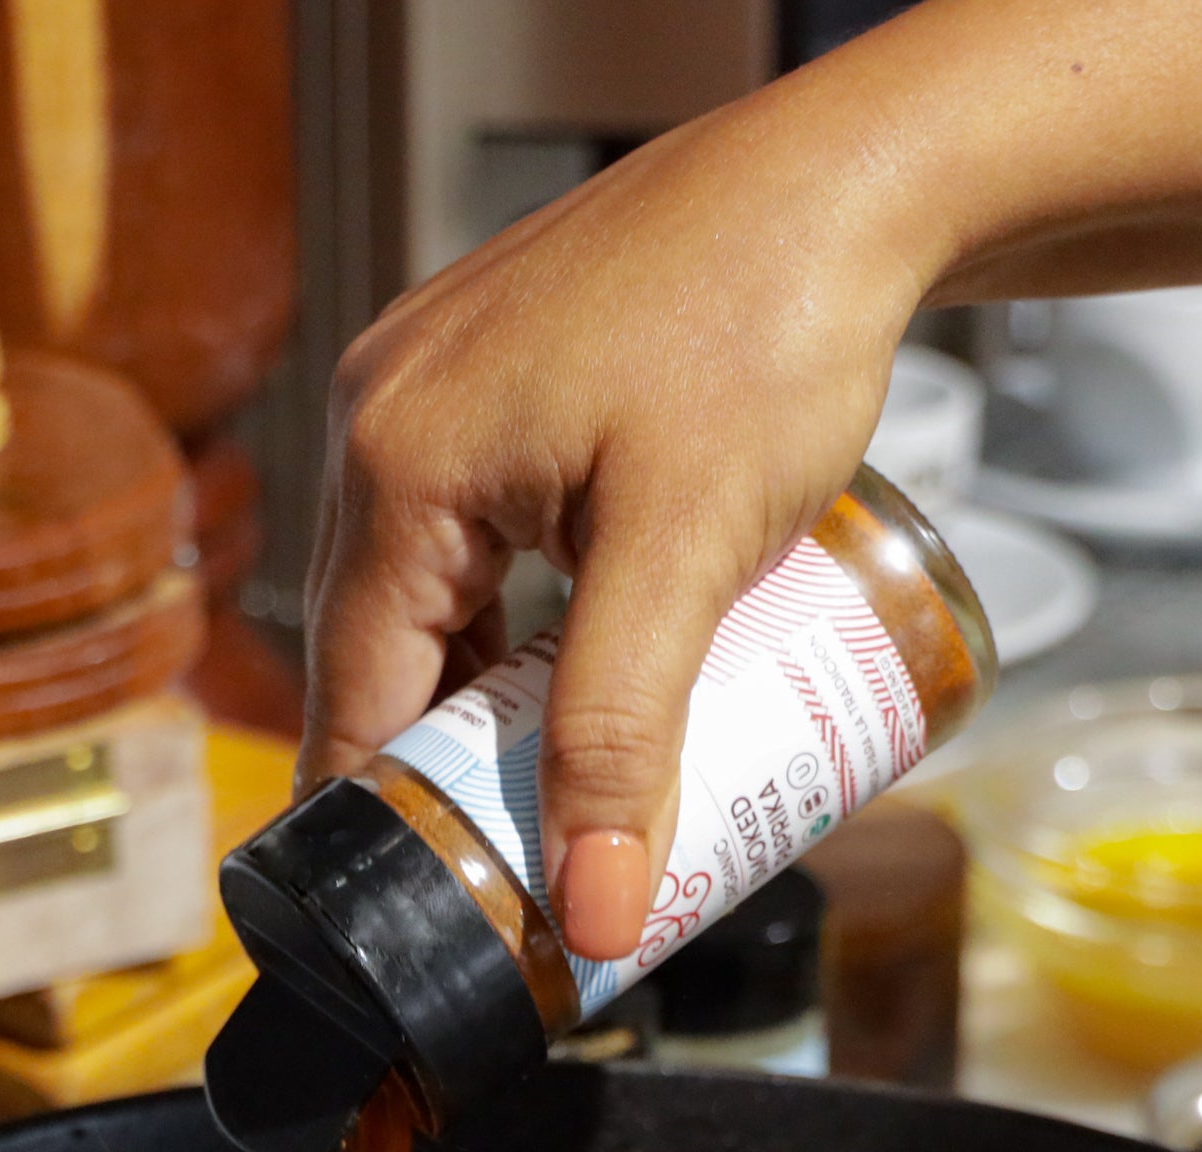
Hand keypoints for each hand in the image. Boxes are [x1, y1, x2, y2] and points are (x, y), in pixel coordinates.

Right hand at [298, 88, 942, 959]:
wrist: (847, 180)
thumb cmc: (771, 324)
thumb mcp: (691, 558)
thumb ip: (627, 739)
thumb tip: (597, 911)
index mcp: (396, 462)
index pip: (354, 693)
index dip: (388, 821)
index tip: (426, 921)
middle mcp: (386, 413)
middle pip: (387, 647)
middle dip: (455, 762)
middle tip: (530, 871)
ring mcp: (435, 383)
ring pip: (439, 592)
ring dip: (501, 689)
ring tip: (579, 785)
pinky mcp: (496, 371)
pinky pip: (479, 530)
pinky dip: (529, 612)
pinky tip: (600, 661)